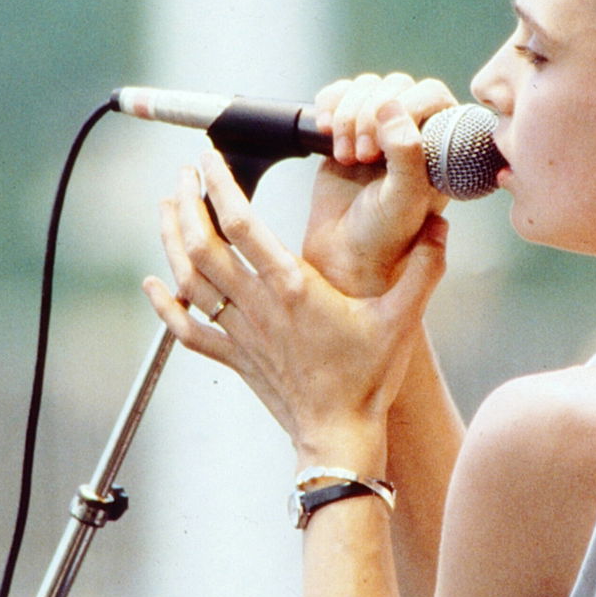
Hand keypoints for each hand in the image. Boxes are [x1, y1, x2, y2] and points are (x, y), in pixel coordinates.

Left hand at [143, 144, 447, 467]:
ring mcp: (241, 334)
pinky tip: (153, 286)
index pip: (243, 225)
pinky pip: (187, 331)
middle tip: (183, 175)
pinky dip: (164, 307)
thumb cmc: (368, 380)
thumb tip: (442, 226)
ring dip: (171, 241)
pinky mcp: (235, 358)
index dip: (221, 187)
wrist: (338, 436)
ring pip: (189, 281)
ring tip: (168, 208)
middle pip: (203, 247)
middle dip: (187, 205)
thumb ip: (424, 270)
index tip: (208, 159)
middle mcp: (259, 307)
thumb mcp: (403, 320)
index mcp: (294, 288)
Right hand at [304, 73, 454, 298]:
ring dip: (349, 114)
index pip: (431, 94)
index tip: (384, 148)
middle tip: (362, 156)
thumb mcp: (405, 199)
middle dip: (370, 114)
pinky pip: (339, 94)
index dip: (405, 108)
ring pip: (366, 86)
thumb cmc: (386, 234)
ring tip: (345, 156)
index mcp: (440, 144)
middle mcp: (413, 131)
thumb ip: (407, 153)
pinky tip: (326, 131)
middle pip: (395, 85)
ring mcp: (379, 128)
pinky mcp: (347, 128)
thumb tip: (391, 106)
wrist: (346, 254)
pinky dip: (329, 105)